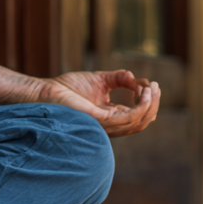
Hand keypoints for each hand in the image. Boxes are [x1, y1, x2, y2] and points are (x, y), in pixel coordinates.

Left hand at [37, 70, 159, 136]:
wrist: (45, 91)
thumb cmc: (67, 88)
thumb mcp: (98, 80)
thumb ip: (118, 79)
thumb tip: (135, 77)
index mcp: (110, 117)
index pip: (136, 116)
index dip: (147, 102)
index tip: (151, 84)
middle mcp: (110, 125)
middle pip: (141, 121)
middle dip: (153, 105)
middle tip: (157, 87)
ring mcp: (106, 126)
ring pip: (138, 122)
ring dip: (150, 105)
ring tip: (153, 88)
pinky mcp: (100, 121)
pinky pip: (127, 118)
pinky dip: (140, 107)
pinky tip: (144, 93)